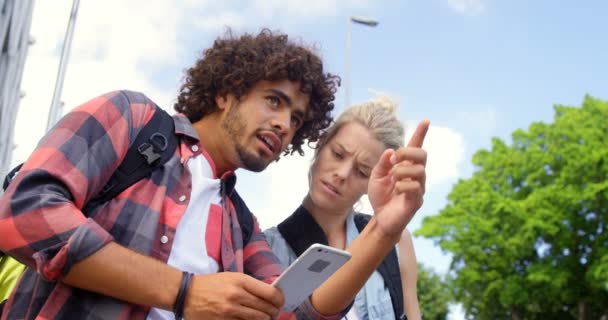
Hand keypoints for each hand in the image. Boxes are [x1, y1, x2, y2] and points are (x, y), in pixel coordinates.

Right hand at [184, 272, 283, 319]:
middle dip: (274, 311)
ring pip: (259, 319)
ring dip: (265, 319)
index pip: (270, 293)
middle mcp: (237, 295)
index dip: (280, 299)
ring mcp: (230, 310)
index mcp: (241, 280)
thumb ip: (250, 285)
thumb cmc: (211, 284)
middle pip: (267, 308)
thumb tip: (270, 294)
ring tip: (265, 317)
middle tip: (274, 312)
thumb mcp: (232, 277)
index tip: (280, 301)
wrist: (187, 293)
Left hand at [367, 120, 429, 236]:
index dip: (421, 133)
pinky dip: (402, 185)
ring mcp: (418, 187)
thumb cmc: (381, 196)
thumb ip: (382, 163)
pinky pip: (414, 187)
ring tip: (393, 179)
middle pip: (422, 154)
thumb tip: (390, 151)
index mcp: (406, 166)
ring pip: (419, 170)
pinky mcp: (416, 200)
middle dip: (408, 152)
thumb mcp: (376, 176)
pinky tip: (396, 191)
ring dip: (401, 171)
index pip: (416, 147)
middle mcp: (416, 174)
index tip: (426, 120)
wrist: (380, 218)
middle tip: (394, 159)